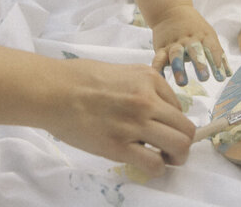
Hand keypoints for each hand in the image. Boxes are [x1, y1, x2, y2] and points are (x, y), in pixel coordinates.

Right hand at [46, 59, 194, 177]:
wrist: (54, 91)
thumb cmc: (79, 78)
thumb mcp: (121, 72)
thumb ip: (141, 87)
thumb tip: (156, 107)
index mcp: (149, 79)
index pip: (179, 107)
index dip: (172, 121)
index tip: (160, 128)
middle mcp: (148, 100)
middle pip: (186, 129)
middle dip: (182, 143)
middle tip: (169, 149)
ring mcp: (135, 124)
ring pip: (179, 146)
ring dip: (175, 157)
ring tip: (162, 158)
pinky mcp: (119, 146)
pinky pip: (154, 164)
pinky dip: (156, 168)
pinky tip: (146, 164)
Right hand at [150, 5, 231, 84]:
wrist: (171, 10)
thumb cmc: (194, 27)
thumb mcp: (208, 35)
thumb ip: (218, 54)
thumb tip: (229, 74)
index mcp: (204, 36)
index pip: (212, 49)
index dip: (217, 62)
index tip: (221, 78)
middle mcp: (189, 39)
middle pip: (195, 51)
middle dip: (200, 64)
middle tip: (205, 78)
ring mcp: (174, 43)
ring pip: (176, 54)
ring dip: (179, 68)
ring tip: (182, 83)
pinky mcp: (161, 47)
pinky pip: (158, 57)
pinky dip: (157, 68)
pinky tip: (158, 77)